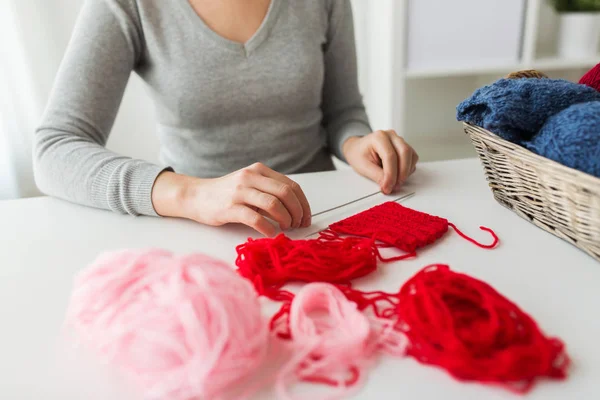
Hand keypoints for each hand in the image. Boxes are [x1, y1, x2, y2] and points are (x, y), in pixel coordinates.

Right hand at [151, 163, 311, 236]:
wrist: (196, 196)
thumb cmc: (226, 194)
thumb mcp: (250, 184)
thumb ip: (270, 190)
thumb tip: (296, 209)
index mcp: (259, 170)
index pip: (291, 185)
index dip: (303, 203)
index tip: (306, 217)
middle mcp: (251, 177)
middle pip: (286, 193)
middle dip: (297, 212)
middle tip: (298, 224)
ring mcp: (239, 191)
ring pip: (274, 204)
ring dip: (286, 219)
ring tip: (286, 228)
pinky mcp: (229, 207)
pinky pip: (255, 218)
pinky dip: (268, 228)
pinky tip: (271, 233)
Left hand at [342, 130, 418, 193]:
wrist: (357, 149)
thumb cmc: (359, 155)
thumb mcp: (363, 167)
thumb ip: (377, 176)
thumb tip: (388, 185)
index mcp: (379, 137)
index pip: (390, 156)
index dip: (391, 174)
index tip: (388, 187)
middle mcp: (391, 136)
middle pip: (404, 153)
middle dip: (401, 173)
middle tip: (395, 186)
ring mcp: (399, 140)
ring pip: (411, 156)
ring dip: (406, 172)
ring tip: (395, 182)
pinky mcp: (404, 147)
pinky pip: (412, 158)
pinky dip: (408, 169)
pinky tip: (398, 175)